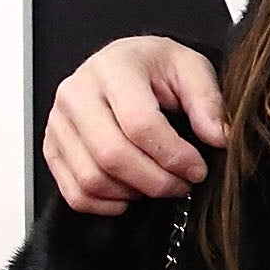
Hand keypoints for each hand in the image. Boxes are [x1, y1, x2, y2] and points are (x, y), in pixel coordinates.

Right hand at [44, 35, 226, 214]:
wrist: (123, 65)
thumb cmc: (156, 68)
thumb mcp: (191, 69)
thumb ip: (208, 102)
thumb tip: (218, 138)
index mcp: (113, 68)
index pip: (139, 124)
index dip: (173, 155)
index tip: (197, 169)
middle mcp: (76, 93)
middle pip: (112, 155)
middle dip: (156, 181)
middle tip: (182, 185)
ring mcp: (58, 122)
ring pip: (92, 178)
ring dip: (133, 193)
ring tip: (159, 185)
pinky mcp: (51, 147)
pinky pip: (74, 192)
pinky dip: (105, 204)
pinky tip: (130, 194)